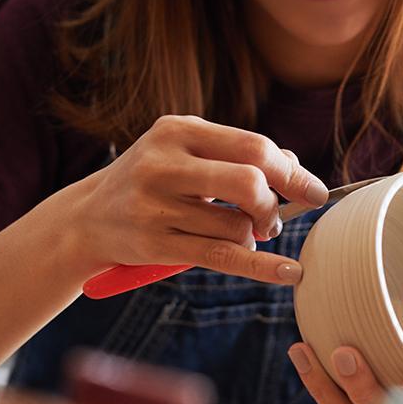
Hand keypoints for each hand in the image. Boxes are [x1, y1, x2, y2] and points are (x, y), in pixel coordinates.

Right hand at [66, 115, 328, 283]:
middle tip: (272, 221)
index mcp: (177, 130)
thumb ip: (239, 156)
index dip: (292, 172)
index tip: (315, 193)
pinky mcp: (156, 243)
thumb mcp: (187, 154)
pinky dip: (261, 267)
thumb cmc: (154, 182)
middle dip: (272, 205)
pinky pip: (221, 257)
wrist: (87, 218)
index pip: (253, 147)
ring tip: (236, 234)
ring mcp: (156, 205)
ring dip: (250, 237)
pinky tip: (289, 273)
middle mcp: (163, 163)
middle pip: (248, 181)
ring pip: (236, 226)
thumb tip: (297, 170)